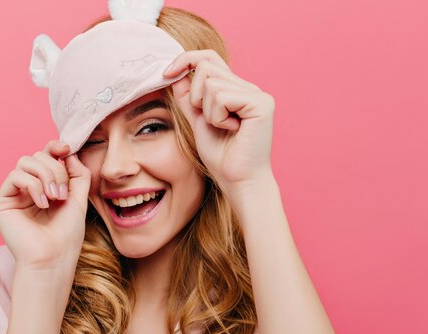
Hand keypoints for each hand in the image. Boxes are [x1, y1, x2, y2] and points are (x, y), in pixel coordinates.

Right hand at [0, 140, 90, 271]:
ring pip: (25, 162)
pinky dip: (32, 185)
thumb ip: (77, 174)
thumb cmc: (67, 235)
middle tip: (63, 193)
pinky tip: (42, 204)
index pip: (46, 157)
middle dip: (55, 169)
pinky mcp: (1, 202)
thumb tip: (69, 151)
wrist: (54, 258)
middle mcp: (28, 188)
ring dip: (46, 175)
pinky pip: (15, 176)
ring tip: (55, 197)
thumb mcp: (79, 199)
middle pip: (37, 156)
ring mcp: (14, 194)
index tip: (67, 148)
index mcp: (45, 186)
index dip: (55, 147)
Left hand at [163, 49, 275, 197]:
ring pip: (212, 83)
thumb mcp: (198, 121)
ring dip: (207, 111)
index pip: (209, 58)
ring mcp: (258, 94)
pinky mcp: (261, 103)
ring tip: (223, 128)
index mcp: (237, 90)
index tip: (166, 73)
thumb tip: (175, 72)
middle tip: (210, 120)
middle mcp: (250, 88)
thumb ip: (188, 97)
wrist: (238, 181)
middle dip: (195, 95)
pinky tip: (232, 130)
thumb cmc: (222, 157)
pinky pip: (222, 96)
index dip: (185, 60)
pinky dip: (217, 116)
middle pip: (206, 67)